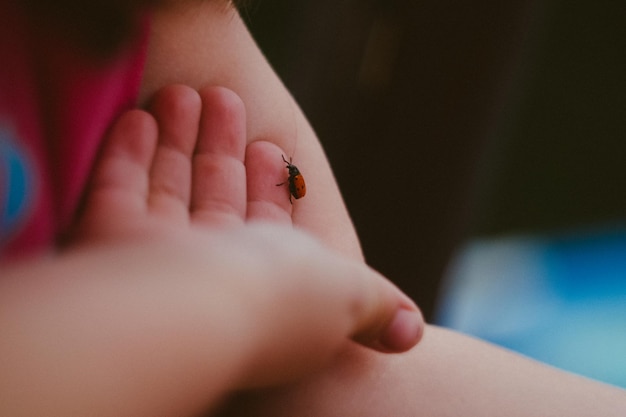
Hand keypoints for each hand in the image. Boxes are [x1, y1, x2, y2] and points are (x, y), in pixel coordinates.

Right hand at [1, 85, 422, 415]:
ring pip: (167, 187)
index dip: (269, 187)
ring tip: (189, 93)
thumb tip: (412, 336)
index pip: (266, 226)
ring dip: (178, 138)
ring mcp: (153, 259)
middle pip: (215, 200)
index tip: (270, 146)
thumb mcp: (350, 296)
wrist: (200, 313)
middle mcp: (207, 275)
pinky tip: (141, 116)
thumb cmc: (283, 297)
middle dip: (222, 149)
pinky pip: (116, 186)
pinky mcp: (105, 241)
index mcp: (262, 284)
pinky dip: (130, 151)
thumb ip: (376, 306)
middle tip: (225, 100)